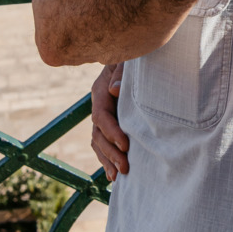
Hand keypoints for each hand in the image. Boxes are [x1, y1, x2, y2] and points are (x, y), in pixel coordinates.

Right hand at [90, 62, 127, 180]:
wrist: (134, 55)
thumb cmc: (134, 57)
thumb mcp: (127, 60)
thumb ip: (121, 72)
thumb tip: (114, 89)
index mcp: (100, 91)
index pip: (101, 116)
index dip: (112, 132)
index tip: (126, 145)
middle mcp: (99, 105)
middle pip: (98, 134)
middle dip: (111, 152)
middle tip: (126, 167)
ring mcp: (103, 115)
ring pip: (98, 142)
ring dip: (107, 160)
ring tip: (119, 176)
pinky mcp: (110, 123)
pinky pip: (102, 144)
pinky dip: (106, 159)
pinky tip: (113, 175)